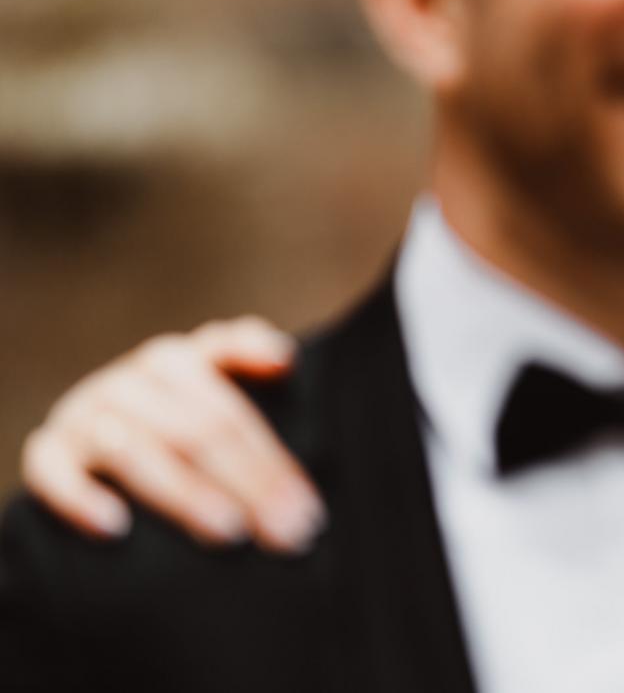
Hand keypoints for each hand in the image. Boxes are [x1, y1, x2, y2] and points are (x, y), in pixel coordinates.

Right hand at [20, 317, 324, 554]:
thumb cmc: (175, 418)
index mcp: (175, 360)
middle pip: (196, 431)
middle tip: (289, 532)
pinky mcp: (48, 451)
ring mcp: (85, 416)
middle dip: (251, 485)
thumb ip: (246, 359)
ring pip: (134, 451)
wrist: (92, 436)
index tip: (307, 502)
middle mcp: (129, 382)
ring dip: (184, 493)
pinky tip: (117, 529)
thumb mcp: (210, 387)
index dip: (271, 457)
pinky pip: (53, 472)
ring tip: (229, 532)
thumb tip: (289, 361)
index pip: (231, 409)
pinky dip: (82, 499)